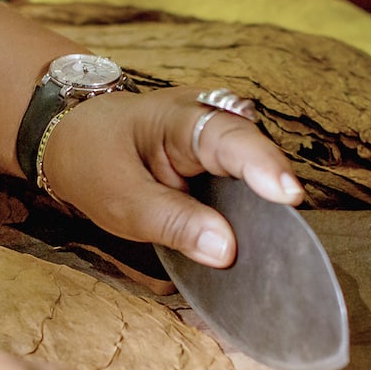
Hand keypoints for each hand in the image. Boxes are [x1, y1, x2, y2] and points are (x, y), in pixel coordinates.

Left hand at [40, 86, 304, 267]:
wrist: (76, 139)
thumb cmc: (95, 161)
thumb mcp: (122, 201)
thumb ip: (174, 223)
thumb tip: (228, 251)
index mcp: (182, 118)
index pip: (232, 138)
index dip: (263, 167)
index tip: (288, 197)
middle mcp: (212, 120)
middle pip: (257, 153)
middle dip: (275, 191)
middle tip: (293, 240)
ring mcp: (220, 138)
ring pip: (256, 170)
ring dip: (266, 206)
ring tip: (281, 247)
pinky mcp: (222, 162)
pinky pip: (246, 184)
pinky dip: (252, 210)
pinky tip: (258, 242)